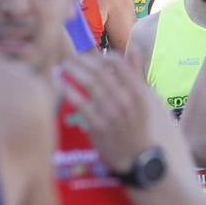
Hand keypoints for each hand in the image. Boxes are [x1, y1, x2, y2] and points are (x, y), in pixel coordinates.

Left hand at [61, 52, 154, 172]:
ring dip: (73, 72)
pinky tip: (60, 84)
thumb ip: (136, 72)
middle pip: (100, 71)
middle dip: (82, 61)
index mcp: (138, 91)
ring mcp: (111, 113)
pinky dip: (68, 91)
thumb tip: (133, 47)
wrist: (136, 157)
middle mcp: (125, 100)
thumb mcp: (144, 99)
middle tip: (71, 58)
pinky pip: (80, 103)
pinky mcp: (98, 125)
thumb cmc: (138, 125)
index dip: (101, 56)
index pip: (117, 63)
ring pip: (89, 84)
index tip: (91, 56)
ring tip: (64, 67)